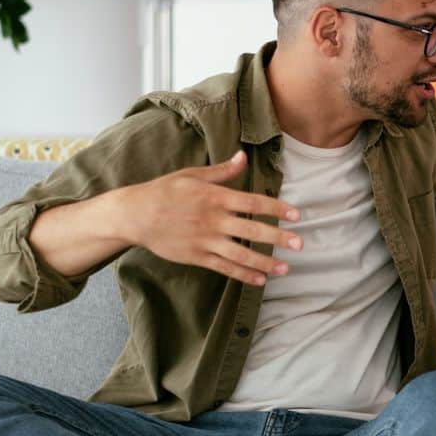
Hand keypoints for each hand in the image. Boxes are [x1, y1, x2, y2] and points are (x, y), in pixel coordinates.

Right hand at [120, 151, 302, 285]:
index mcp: (215, 197)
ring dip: (265, 262)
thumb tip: (243, 156)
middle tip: (300, 244)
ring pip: (241, 254)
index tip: (296, 215)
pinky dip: (243, 275)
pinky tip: (260, 279)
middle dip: (278, 238)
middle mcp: (213, 220)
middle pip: (252, 230)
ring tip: (285, 268)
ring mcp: (205, 240)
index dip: (276, 209)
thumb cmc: (165, 191)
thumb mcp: (193, 175)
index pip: (253, 202)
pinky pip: (224, 268)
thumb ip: (222, 171)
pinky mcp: (196, 257)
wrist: (135, 214)